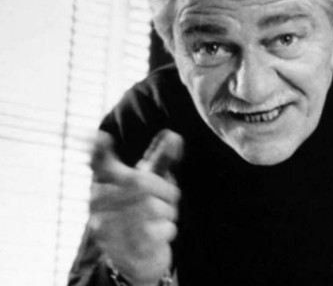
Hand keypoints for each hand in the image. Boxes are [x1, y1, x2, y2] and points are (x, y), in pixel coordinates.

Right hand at [89, 129, 183, 285]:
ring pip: (153, 207)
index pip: (100, 162)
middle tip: (170, 198)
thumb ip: (162, 158)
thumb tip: (174, 135)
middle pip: (142, 182)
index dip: (99, 149)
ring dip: (169, 212)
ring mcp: (106, 225)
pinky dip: (166, 230)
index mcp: (105, 182)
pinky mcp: (120, 247)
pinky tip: (159, 232)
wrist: (135, 256)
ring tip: (163, 217)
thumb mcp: (152, 181)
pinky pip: (156, 230)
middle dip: (167, 189)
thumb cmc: (143, 209)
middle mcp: (98, 202)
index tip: (102, 136)